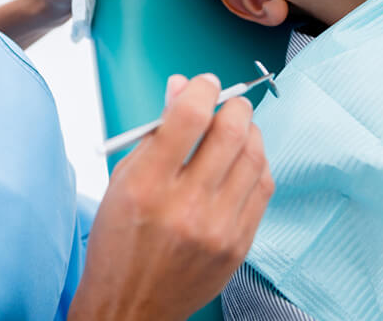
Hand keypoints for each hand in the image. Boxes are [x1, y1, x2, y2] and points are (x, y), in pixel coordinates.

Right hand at [69, 74, 273, 320]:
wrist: (130, 308)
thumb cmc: (119, 243)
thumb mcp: (123, 180)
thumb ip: (155, 134)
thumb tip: (181, 90)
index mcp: (147, 185)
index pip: (189, 116)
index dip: (201, 89)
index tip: (204, 85)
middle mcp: (186, 206)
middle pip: (230, 131)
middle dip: (233, 104)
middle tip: (227, 102)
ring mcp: (218, 228)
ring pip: (254, 156)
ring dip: (249, 131)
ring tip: (237, 128)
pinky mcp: (239, 244)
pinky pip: (263, 188)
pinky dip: (256, 163)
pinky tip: (244, 160)